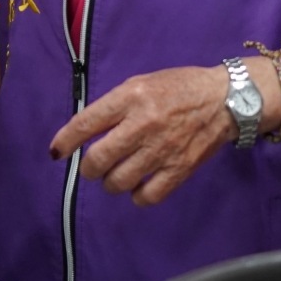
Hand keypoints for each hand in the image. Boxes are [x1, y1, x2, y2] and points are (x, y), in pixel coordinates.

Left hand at [49, 66, 233, 206]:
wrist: (224, 99)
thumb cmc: (178, 88)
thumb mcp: (140, 83)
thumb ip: (114, 105)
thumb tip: (86, 131)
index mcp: (130, 97)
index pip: (86, 123)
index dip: (65, 141)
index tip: (56, 152)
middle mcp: (142, 124)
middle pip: (98, 160)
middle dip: (88, 167)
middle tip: (92, 166)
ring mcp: (161, 150)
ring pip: (118, 182)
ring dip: (110, 183)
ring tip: (115, 176)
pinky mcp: (180, 170)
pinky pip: (147, 196)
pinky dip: (136, 196)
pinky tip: (137, 187)